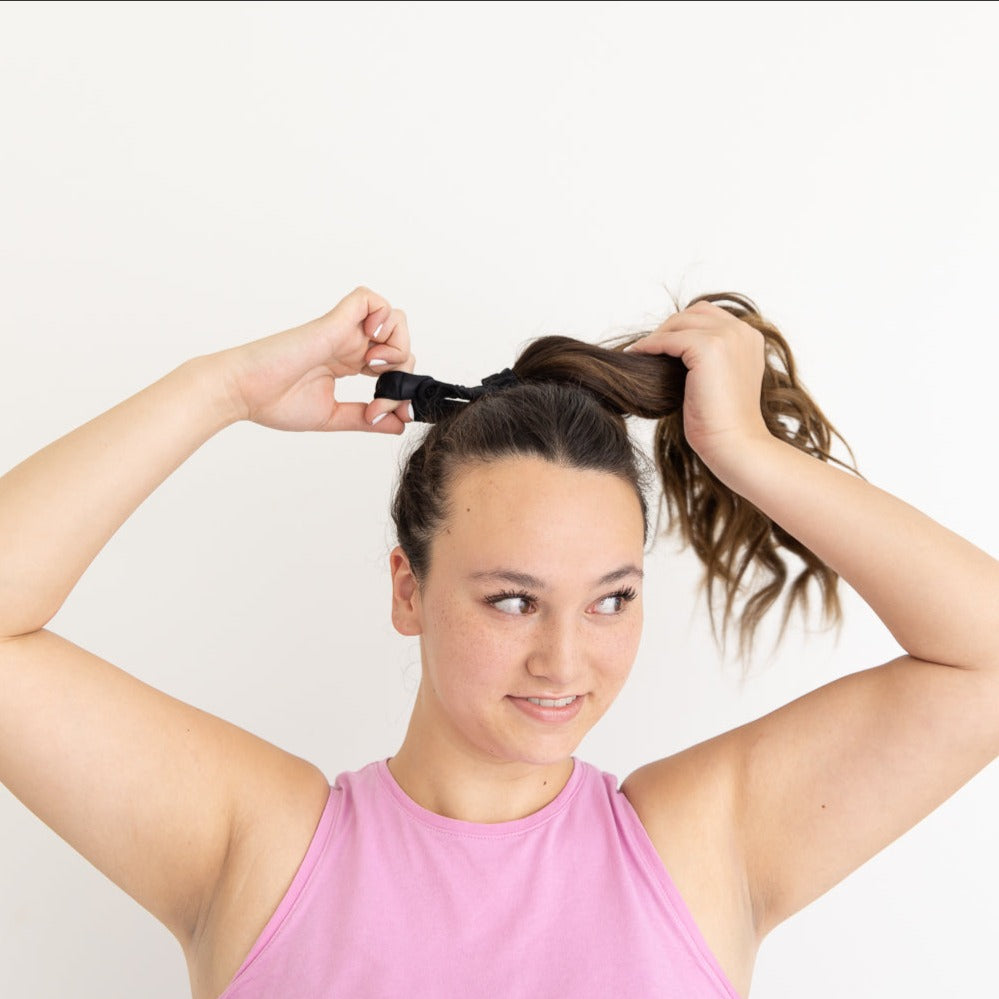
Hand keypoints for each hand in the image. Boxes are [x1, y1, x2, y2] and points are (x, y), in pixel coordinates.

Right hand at [219, 286, 415, 433]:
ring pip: (394, 317)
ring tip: (371, 368)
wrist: (243, 392)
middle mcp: (350, 343)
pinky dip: (382, 316)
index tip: (385, 414)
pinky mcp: (333, 321)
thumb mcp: (333, 416)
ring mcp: (343, 330)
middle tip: (379, 398)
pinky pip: (370, 300)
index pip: (394, 363)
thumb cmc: (275, 402)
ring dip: (396, 345)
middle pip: (401, 340)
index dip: (400, 387)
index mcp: (349, 362)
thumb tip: (399, 424)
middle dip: (402, 373)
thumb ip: (365, 419)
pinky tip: (369, 344)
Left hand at [624, 301, 771, 472]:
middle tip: (647, 347)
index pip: (709, 316)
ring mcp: (728, 337)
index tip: (662, 344)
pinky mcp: (709, 347)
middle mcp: (742, 332)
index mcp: (749, 338)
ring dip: (657, 335)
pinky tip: (637, 355)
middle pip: (695, 312)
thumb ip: (710, 359)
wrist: (734, 443)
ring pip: (680, 322)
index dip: (683, 327)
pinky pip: (668, 338)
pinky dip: (650, 344)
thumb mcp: (722, 380)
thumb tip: (674, 348)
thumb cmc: (724, 423)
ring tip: (639, 351)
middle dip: (669, 327)